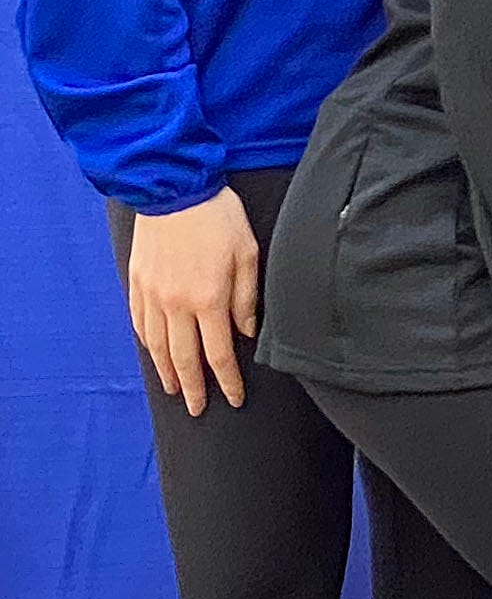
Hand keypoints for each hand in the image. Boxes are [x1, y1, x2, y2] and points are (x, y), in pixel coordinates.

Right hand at [126, 186, 259, 415]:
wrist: (174, 189)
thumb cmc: (219, 219)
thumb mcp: (248, 255)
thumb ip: (247, 299)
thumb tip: (246, 334)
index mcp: (208, 299)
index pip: (218, 354)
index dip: (227, 380)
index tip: (233, 399)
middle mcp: (176, 304)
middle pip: (184, 359)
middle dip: (194, 388)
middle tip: (199, 409)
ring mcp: (152, 295)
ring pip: (157, 346)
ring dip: (167, 372)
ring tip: (175, 390)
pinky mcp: (136, 283)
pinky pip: (140, 324)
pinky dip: (147, 345)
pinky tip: (154, 355)